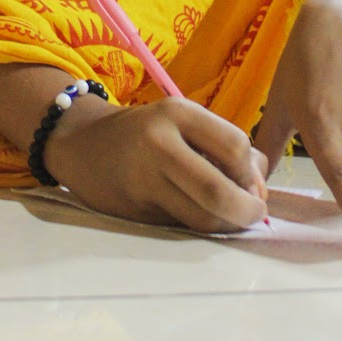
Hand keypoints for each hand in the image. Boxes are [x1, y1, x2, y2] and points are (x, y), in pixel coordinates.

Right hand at [47, 98, 269, 233]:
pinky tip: (202, 217)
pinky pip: (181, 226)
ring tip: (231, 218)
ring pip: (201, 217)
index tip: (252, 183)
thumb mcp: (184, 122)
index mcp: (176, 113)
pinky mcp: (134, 210)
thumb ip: (226, 147)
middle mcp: (159, 143)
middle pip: (218, 191)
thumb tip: (259, 188)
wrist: (82, 144)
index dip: (251, 172)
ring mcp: (143, 179)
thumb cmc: (145, 132)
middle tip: (254, 215)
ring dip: (227, 225)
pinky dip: (201, 227)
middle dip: (246, 211)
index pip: (235, 146)